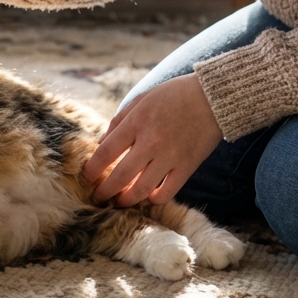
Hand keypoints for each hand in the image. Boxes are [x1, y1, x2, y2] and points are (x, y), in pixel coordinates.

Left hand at [81, 73, 222, 205]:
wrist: (212, 98)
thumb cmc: (173, 95)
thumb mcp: (141, 100)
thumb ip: (119, 121)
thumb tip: (101, 143)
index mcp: (136, 123)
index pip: (106, 152)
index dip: (92, 168)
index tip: (85, 177)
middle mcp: (151, 142)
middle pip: (120, 176)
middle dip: (105, 191)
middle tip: (97, 198)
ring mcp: (170, 157)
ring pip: (142, 189)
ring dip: (127, 200)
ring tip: (119, 202)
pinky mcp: (187, 167)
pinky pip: (168, 192)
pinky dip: (155, 199)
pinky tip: (148, 197)